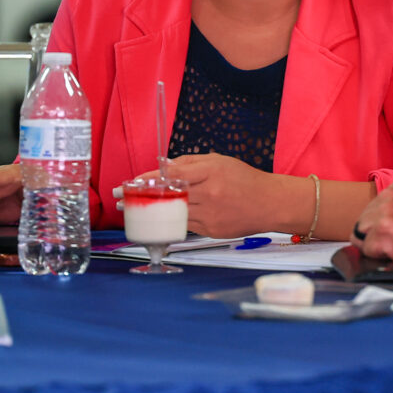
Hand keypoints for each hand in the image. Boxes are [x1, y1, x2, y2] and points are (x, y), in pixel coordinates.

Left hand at [136, 153, 272, 238]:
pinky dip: (175, 220)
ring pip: (174, 215)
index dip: (148, 180)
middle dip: (142, 198)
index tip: (130, 183)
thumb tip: (165, 168)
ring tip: (136, 210)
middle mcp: (210, 195)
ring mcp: (211, 216)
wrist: (271, 203)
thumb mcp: (220, 161)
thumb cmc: (246, 179)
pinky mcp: (212, 231)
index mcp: (211, 173)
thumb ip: (191, 163)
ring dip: (153, 212)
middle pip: (168, 197)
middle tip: (121, 199)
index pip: (172, 176)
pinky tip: (164, 217)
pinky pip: (187, 225)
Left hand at [350, 181, 392, 271]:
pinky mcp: (383, 234)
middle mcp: (387, 197)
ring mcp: (384, 215)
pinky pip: (367, 252)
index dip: (380, 228)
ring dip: (377, 248)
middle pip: (362, 224)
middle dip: (375, 237)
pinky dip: (382, 258)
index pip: (370, 212)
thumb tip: (373, 228)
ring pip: (362, 238)